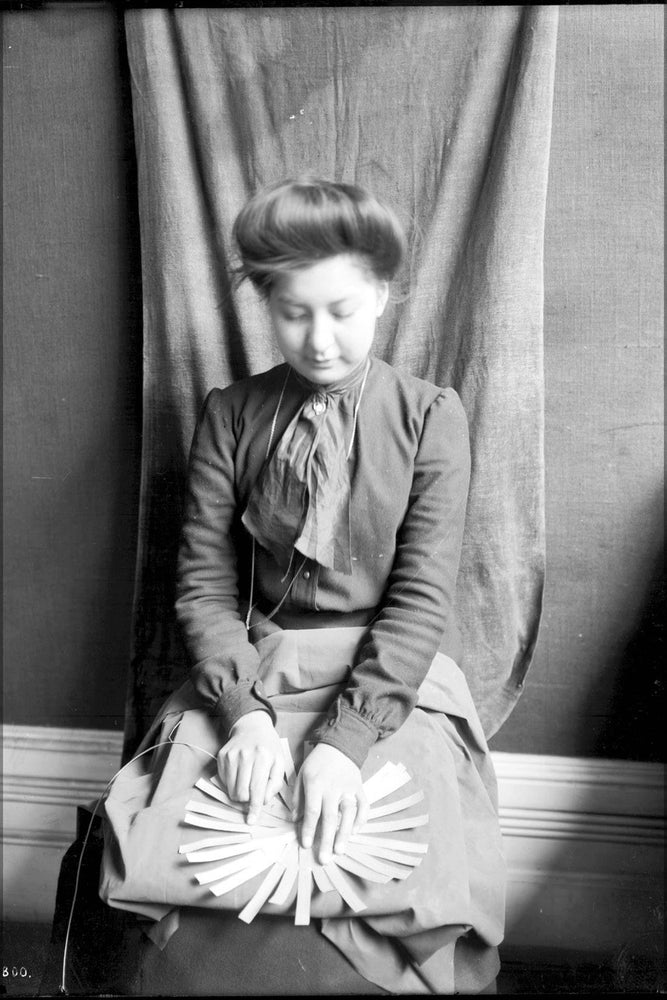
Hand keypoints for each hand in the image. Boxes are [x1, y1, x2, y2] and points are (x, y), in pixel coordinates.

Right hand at [217, 711, 284, 824]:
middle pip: (241, 793)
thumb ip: (275, 784)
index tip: (251, 821)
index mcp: (263, 757)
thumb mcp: (280, 762)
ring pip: (231, 790)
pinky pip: (224, 781)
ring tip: (247, 781)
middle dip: (247, 799)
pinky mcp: (222, 756)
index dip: (254, 807)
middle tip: (253, 792)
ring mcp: (231, 755)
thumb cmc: (269, 747)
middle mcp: (245, 755)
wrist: (253, 727)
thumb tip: (263, 800)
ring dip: (239, 793)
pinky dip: (231, 783)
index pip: (257, 789)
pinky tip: (240, 773)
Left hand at [292, 744, 368, 865]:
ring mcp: (349, 788)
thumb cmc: (317, 762)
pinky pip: (363, 805)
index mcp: (316, 784)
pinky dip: (361, 819)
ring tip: (340, 850)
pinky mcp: (360, 787)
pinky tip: (355, 832)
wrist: (339, 745)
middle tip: (324, 859)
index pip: (312, 811)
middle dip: (327, 839)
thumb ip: (298, 797)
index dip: (309, 830)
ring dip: (345, 833)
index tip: (306, 846)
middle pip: (330, 817)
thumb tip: (295, 819)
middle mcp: (333, 787)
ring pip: (349, 813)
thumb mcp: (302, 775)